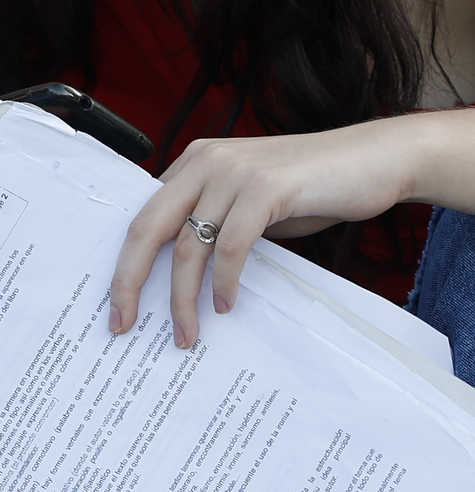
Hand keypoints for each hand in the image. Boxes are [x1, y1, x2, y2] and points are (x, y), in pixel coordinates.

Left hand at [109, 118, 439, 346]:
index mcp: (193, 164)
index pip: (142, 218)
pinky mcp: (265, 187)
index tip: (116, 305)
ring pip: (188, 245)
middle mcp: (204, 162)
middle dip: (129, 281)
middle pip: (146, 229)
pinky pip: (231, 245)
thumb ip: (214, 224)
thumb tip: (178, 276)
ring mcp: (233, 172)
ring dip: (183, 296)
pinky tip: (226, 305)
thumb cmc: (312, 188)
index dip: (125, 263)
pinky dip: (225, 281)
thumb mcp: (249, 204)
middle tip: (123, 323)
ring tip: (187, 332)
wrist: (375, 159)